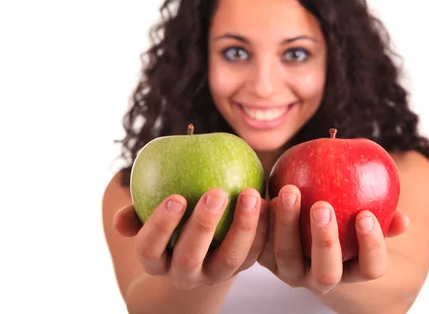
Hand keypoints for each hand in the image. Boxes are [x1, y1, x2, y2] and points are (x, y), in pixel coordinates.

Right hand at [113, 187, 267, 289]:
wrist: (203, 240)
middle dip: (202, 225)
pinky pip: (255, 251)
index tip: (175, 197)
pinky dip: (263, 227)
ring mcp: (215, 274)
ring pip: (229, 259)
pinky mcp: (242, 267)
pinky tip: (269, 200)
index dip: (160, 226)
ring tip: (250, 193)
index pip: (150, 249)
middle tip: (215, 192)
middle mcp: (185, 273)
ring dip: (242, 226)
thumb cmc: (173, 214)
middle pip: (190, 257)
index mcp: (157, 260)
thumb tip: (120, 220)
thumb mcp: (154, 211)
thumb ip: (138, 210)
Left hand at [257, 185, 407, 293]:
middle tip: (322, 206)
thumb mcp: (357, 213)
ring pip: (288, 255)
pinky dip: (259, 219)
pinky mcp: (263, 257)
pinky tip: (261, 193)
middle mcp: (320, 277)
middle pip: (327, 273)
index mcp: (350, 269)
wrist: (293, 218)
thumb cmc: (339, 211)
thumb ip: (380, 213)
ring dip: (287, 224)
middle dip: (325, 241)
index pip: (370, 269)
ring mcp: (290, 271)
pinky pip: (260, 242)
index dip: (371, 247)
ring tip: (289, 191)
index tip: (366, 216)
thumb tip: (403, 219)